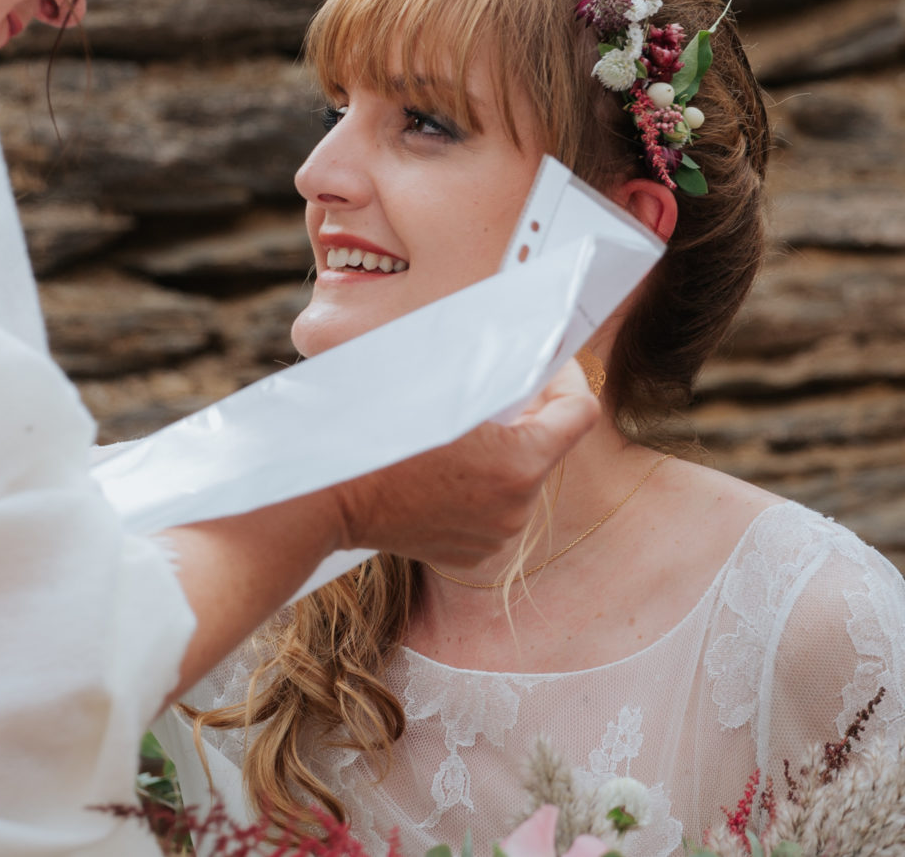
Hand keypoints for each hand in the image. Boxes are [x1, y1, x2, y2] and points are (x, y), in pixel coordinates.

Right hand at [328, 360, 599, 565]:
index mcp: (519, 464)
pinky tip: (437, 471)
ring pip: (517, 478)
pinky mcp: (470, 555)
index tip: (544, 364)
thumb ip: (487, 370)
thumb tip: (517, 351)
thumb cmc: (373, 430)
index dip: (566, 379)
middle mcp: (517, 508)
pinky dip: (475, 488)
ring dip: (498, 452)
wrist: (324, 496)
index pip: (581, 413)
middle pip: (545, 446)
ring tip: (453, 433)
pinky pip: (491, 510)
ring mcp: (494, 537)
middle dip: (524, 415)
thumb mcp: (437, 387)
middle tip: (487, 390)